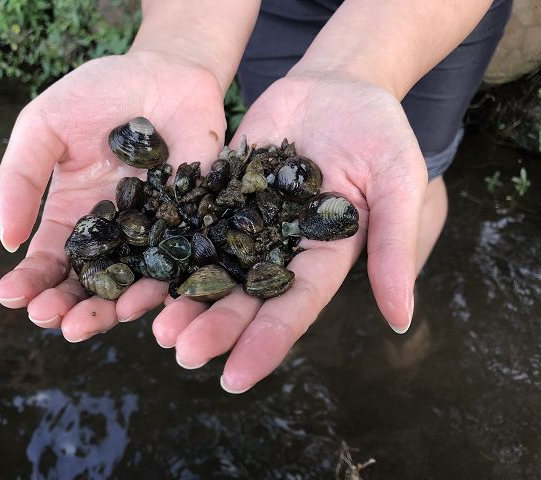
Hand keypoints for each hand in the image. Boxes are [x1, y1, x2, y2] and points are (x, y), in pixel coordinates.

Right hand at [0, 51, 226, 339]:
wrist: (165, 73)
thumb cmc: (99, 94)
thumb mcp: (44, 126)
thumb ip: (22, 177)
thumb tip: (7, 239)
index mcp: (75, 214)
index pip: (51, 259)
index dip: (31, 281)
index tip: (13, 297)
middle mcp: (115, 233)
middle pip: (92, 282)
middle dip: (70, 306)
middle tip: (55, 321)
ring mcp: (155, 232)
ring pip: (135, 282)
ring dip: (113, 307)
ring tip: (92, 320)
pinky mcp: (196, 224)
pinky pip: (183, 260)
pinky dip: (168, 282)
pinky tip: (151, 297)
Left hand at [151, 72, 427, 392]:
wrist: (337, 84)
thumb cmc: (380, 132)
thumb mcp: (398, 184)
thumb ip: (394, 248)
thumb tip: (402, 321)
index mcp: (323, 259)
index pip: (294, 309)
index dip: (266, 344)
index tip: (235, 378)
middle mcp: (280, 250)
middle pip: (244, 298)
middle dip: (214, 326)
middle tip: (180, 352)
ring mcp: (246, 223)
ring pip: (211, 269)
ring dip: (183, 298)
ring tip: (154, 324)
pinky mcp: (219, 195)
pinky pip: (190, 224)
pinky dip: (166, 248)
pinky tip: (139, 269)